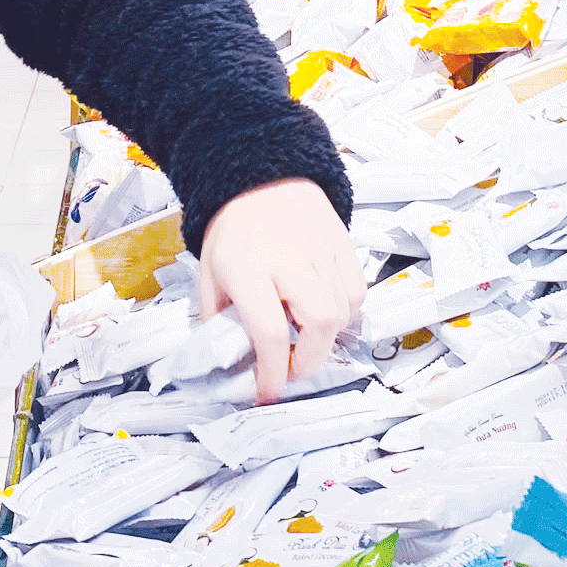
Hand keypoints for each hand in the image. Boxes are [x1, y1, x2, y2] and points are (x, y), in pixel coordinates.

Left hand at [197, 180, 365, 403]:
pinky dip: (345, 312)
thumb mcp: (208, 275)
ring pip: (343, 311)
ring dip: (326, 338)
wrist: (260, 175)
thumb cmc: (233, 230)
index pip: (270, 331)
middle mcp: (290, 259)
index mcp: (248, 267)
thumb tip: (231, 362)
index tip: (267, 391)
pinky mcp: (343, 244)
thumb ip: (217, 320)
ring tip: (304, 337)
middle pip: (320, 322)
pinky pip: (357, 293)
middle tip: (292, 367)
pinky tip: (322, 311)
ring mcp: (322, 250)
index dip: (272, 372)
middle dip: (310, 359)